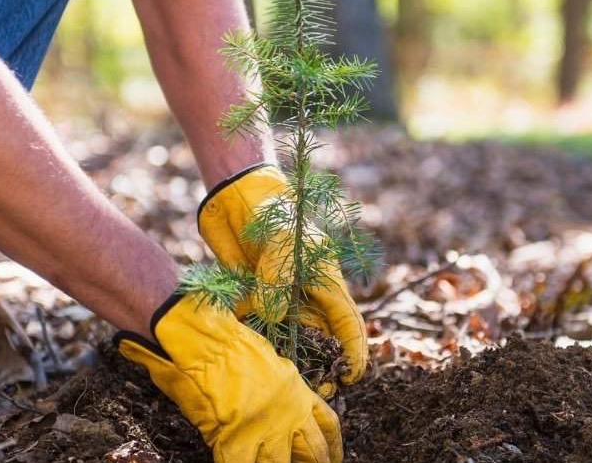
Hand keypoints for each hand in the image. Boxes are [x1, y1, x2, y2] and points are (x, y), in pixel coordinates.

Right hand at [116, 294, 342, 462]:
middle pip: (313, 452)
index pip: (327, 425)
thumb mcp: (268, 362)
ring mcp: (267, 431)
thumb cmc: (231, 344)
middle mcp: (290, 414)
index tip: (332, 456)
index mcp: (298, 392)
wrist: (207, 344)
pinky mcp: (239, 443)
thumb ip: (279, 388)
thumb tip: (278, 401)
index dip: (332, 445)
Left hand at [197, 164, 367, 395]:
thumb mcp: (280, 243)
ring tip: (286, 383)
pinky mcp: (253, 298)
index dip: (353, 352)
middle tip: (316, 393)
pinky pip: (257, 327)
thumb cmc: (273, 214)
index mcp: (326, 282)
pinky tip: (250, 353)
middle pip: (321, 341)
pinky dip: (254, 339)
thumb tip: (274, 318)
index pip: (347, 324)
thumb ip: (278, 282)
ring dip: (288, 360)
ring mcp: (280, 299)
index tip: (350, 377)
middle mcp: (307, 296)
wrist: (237, 198)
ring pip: (289, 339)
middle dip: (321, 368)